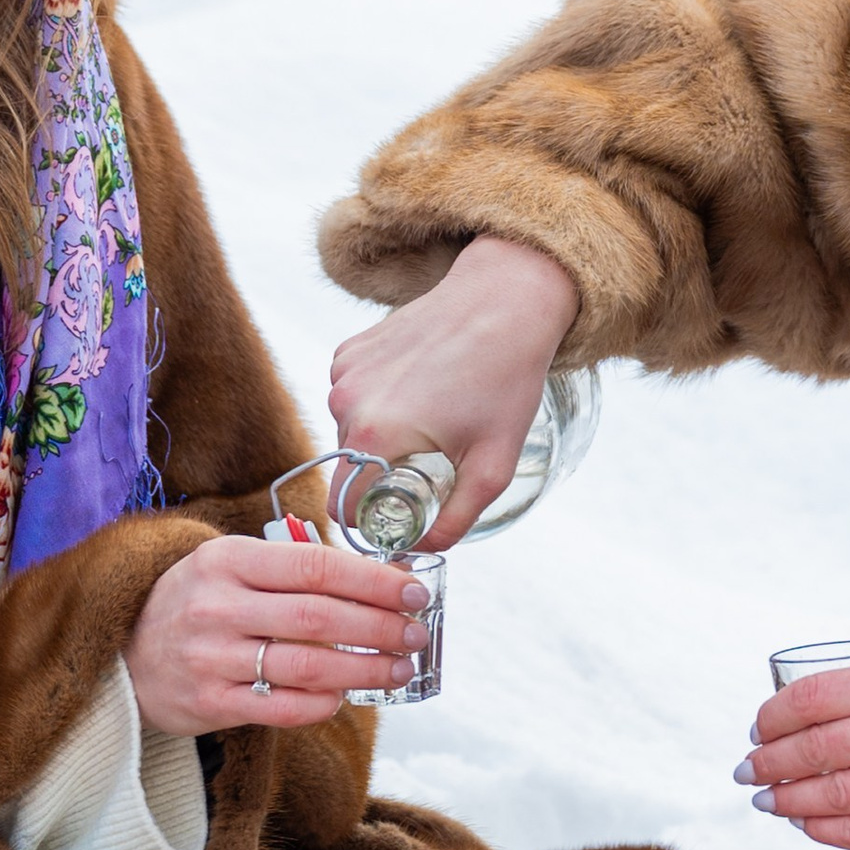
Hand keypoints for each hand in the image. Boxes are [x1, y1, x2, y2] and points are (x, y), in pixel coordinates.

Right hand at [125, 533, 429, 733]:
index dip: (374, 581)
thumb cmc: (196, 602)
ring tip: (399, 668)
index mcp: (227, 560)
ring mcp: (210, 658)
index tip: (413, 592)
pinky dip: (325, 704)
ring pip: (308, 667)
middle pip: (320, 618)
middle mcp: (217, 607)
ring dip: (365, 669)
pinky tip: (347, 696)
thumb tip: (381, 580)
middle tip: (417, 634)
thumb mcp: (231, 567)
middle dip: (380, 626)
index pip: (317, 566)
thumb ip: (294, 569)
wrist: (122, 653)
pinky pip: (283, 708)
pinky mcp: (209, 703)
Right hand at [328, 234, 582, 546]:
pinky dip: (378, 403)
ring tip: (434, 417)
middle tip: (433, 463)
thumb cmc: (506, 380)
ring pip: (349, 433)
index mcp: (373, 436)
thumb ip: (456, 519)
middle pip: (349, 471)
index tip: (404, 517)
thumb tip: (424, 550)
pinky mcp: (348, 349)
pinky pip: (353, 398)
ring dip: (381, 438)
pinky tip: (420, 386)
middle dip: (382, 478)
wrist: (504, 300)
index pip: (345, 509)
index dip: (373, 524)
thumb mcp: (493, 464)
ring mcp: (343, 372)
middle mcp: (345, 403)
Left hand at [736, 656, 849, 849]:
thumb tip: (799, 721)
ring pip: (829, 795)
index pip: (817, 695)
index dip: (772, 716)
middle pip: (815, 747)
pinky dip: (819, 830)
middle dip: (768, 762)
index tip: (756, 730)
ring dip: (786, 800)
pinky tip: (805, 824)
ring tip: (767, 800)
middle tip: (748, 770)